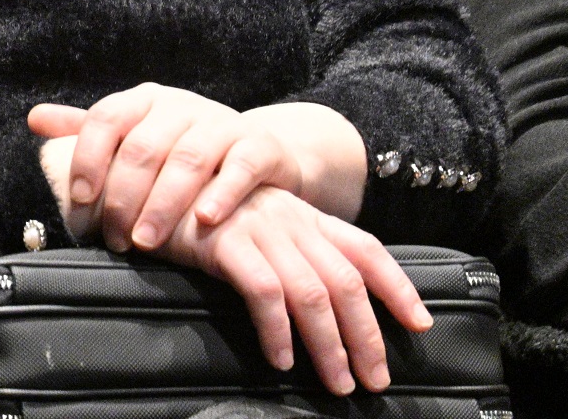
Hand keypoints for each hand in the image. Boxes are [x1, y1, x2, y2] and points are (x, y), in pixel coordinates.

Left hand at [30, 85, 332, 251]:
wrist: (261, 150)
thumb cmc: (184, 149)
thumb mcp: (137, 135)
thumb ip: (86, 129)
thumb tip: (33, 118)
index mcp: (144, 100)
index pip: (105, 118)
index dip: (87, 157)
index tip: (78, 198)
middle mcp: (180, 105)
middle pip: (143, 147)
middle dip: (123, 196)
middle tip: (113, 238)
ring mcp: (222, 123)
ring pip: (188, 160)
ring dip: (164, 204)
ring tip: (147, 241)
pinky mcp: (260, 146)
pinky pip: (240, 167)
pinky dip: (222, 193)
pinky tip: (205, 220)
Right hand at [173, 185, 430, 394]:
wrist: (147, 185)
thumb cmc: (200, 214)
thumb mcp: (256, 226)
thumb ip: (291, 252)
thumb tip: (329, 305)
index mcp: (304, 216)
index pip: (365, 249)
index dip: (397, 286)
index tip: (420, 323)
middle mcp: (290, 220)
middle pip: (346, 282)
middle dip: (366, 336)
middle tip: (373, 379)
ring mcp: (260, 230)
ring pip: (313, 294)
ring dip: (330, 346)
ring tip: (337, 382)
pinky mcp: (226, 243)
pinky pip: (264, 294)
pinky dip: (278, 332)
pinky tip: (280, 358)